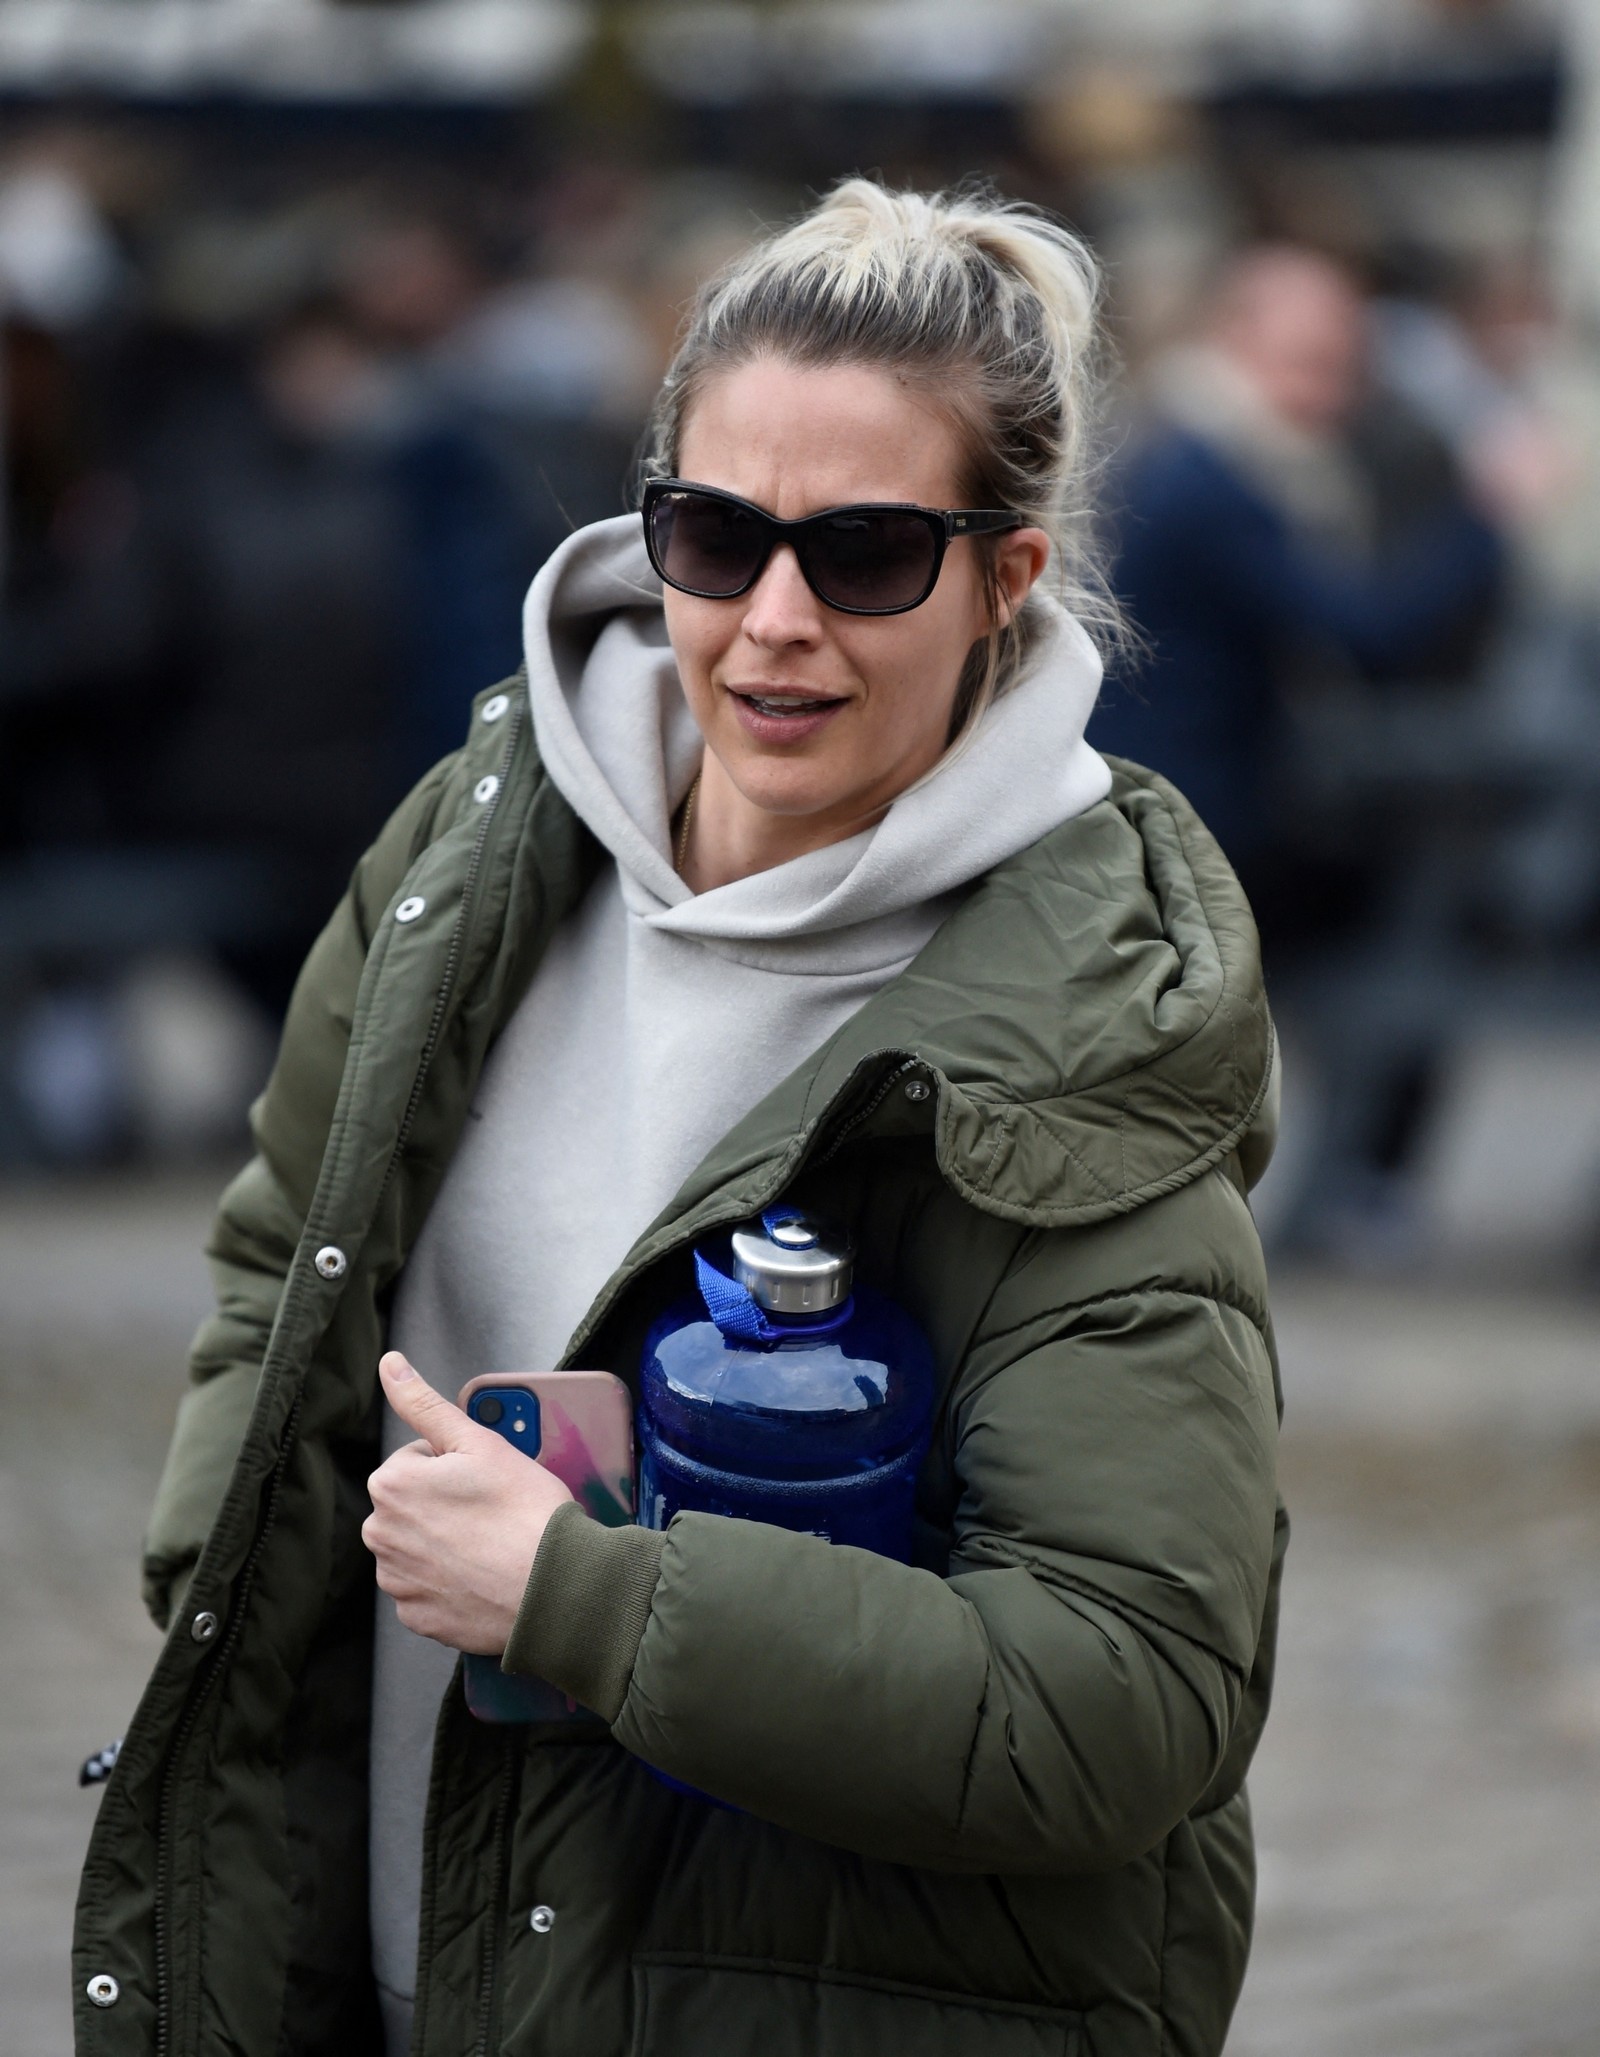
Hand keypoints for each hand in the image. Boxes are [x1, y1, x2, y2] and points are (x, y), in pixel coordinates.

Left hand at [361, 1353, 574, 1653]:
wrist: (554, 1587)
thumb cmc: (524, 1511)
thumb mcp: (479, 1441)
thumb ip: (425, 1403)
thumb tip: (390, 1365)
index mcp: (392, 1485)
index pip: (418, 1460)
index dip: (457, 1466)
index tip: (485, 1482)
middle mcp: (381, 1535)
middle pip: (413, 1504)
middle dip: (444, 1504)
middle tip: (491, 1512)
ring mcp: (397, 1580)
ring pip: (418, 1546)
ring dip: (444, 1543)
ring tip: (489, 1545)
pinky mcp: (417, 1617)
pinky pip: (426, 1588)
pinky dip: (449, 1582)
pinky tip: (481, 1576)